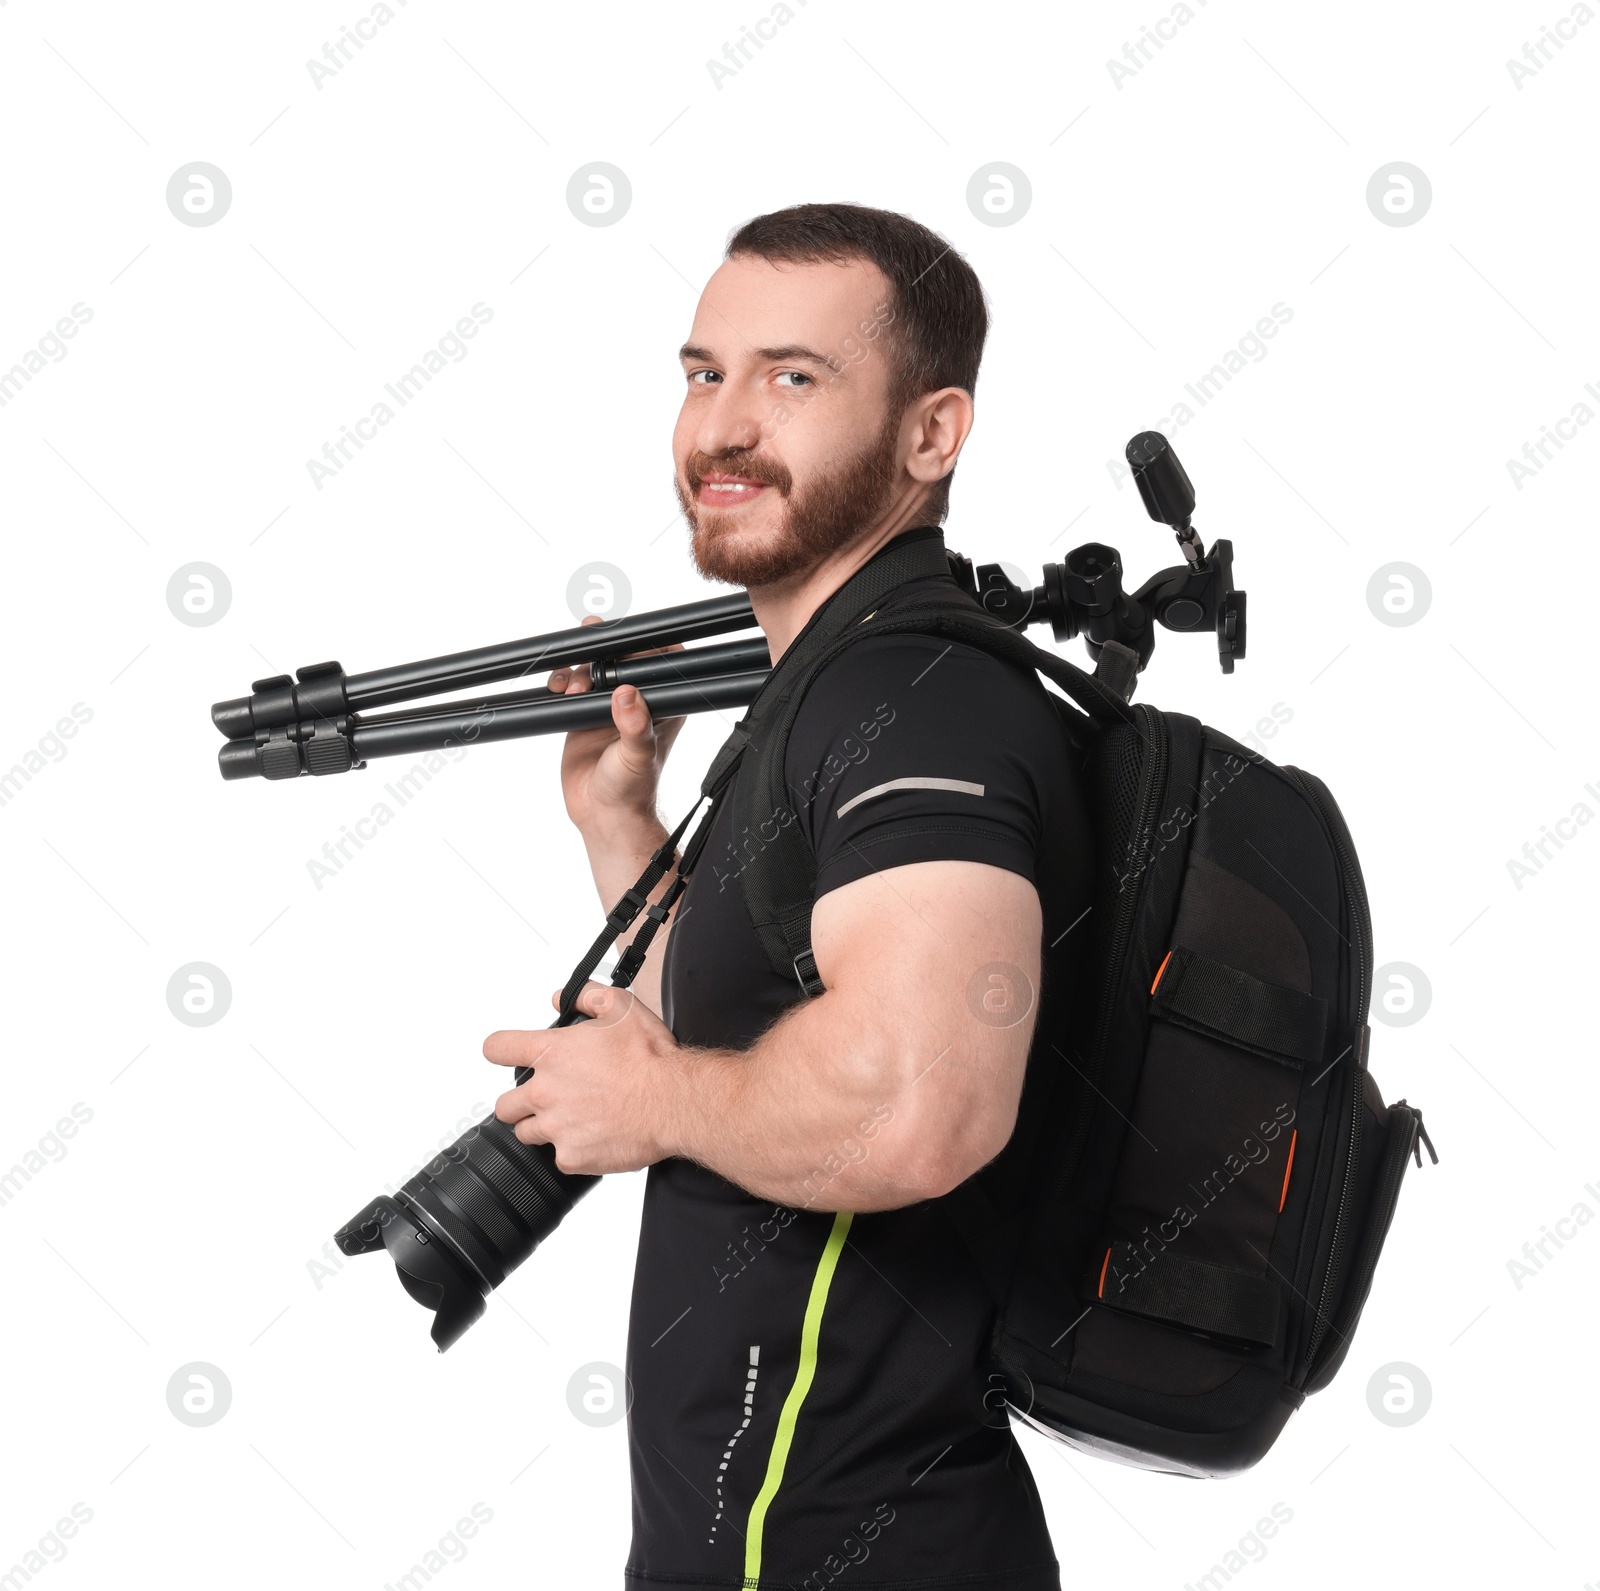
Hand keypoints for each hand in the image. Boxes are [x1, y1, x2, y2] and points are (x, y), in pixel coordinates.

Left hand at [485, 982, 683, 1174]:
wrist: (673, 1101)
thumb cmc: (650, 1058)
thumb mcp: (621, 1006)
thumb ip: (585, 995)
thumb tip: (561, 998)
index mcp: (551, 1054)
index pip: (496, 1048)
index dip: (501, 1050)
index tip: (508, 1055)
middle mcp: (545, 1092)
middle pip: (504, 1105)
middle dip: (521, 1102)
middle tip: (550, 1097)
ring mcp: (556, 1128)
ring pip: (527, 1133)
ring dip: (544, 1127)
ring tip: (575, 1118)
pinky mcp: (572, 1157)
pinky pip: (560, 1158)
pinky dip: (574, 1150)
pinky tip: (595, 1137)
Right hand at [548, 617, 686, 836]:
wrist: (602, 815)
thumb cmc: (631, 790)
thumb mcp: (638, 757)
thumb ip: (635, 727)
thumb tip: (626, 695)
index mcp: (661, 706)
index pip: (659, 663)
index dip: (645, 645)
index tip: (625, 637)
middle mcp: (637, 701)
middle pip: (622, 658)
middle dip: (604, 646)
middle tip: (591, 636)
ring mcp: (608, 706)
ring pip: (594, 668)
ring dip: (579, 668)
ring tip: (571, 686)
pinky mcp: (582, 714)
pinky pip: (572, 685)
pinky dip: (562, 680)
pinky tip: (558, 687)